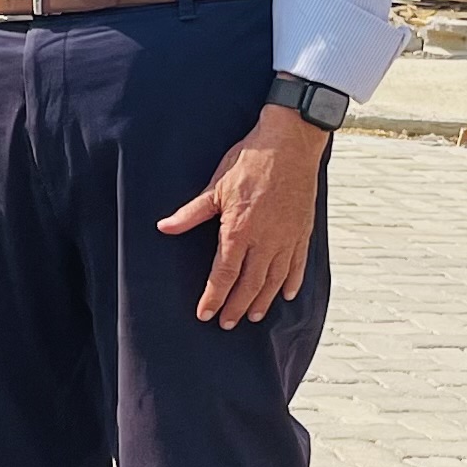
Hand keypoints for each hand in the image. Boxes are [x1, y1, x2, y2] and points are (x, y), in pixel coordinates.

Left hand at [158, 102, 324, 327]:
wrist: (290, 143)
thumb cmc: (251, 161)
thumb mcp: (217, 186)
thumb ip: (191, 212)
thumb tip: (164, 227)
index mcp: (239, 230)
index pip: (223, 274)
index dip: (214, 297)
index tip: (206, 314)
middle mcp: (265, 240)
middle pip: (249, 284)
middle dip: (236, 307)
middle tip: (227, 324)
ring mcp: (287, 237)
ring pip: (274, 279)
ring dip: (262, 300)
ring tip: (253, 316)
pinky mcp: (302, 231)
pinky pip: (297, 264)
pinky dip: (291, 282)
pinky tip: (286, 294)